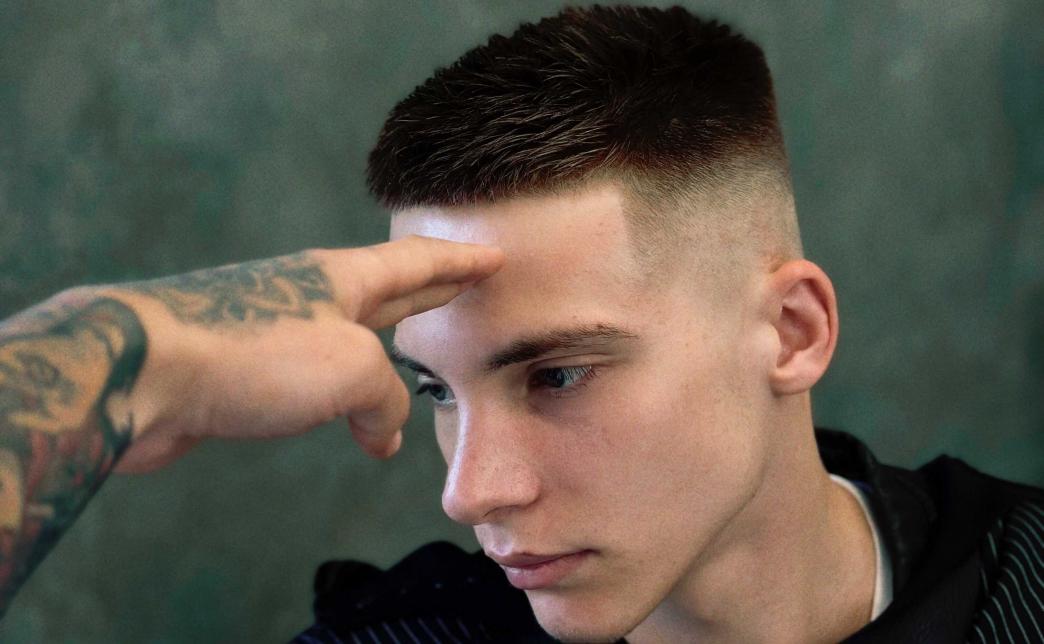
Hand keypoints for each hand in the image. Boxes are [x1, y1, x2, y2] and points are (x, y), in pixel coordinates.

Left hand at [107, 235, 503, 472]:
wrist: (144, 372)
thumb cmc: (253, 352)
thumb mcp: (351, 370)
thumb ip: (384, 399)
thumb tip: (380, 432)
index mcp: (343, 279)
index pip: (418, 263)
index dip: (461, 262)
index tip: (494, 255)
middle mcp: (310, 297)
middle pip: (386, 289)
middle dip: (430, 288)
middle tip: (465, 282)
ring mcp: (273, 331)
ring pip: (347, 341)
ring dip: (382, 356)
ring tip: (407, 361)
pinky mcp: (242, 373)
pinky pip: (312, 384)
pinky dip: (342, 403)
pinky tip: (353, 425)